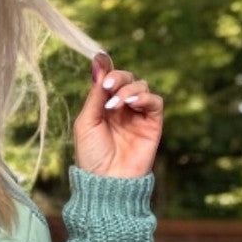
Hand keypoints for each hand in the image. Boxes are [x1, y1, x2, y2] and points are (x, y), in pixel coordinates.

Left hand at [73, 52, 163, 178]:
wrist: (106, 182)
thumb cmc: (91, 155)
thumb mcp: (86, 121)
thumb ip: (95, 93)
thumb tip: (98, 61)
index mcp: (102, 107)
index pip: (109, 79)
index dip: (107, 68)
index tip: (101, 59)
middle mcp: (121, 108)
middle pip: (126, 78)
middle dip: (118, 77)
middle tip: (108, 86)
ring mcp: (137, 115)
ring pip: (141, 86)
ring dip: (129, 89)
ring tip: (116, 104)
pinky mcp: (152, 124)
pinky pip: (155, 102)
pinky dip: (145, 97)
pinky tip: (132, 103)